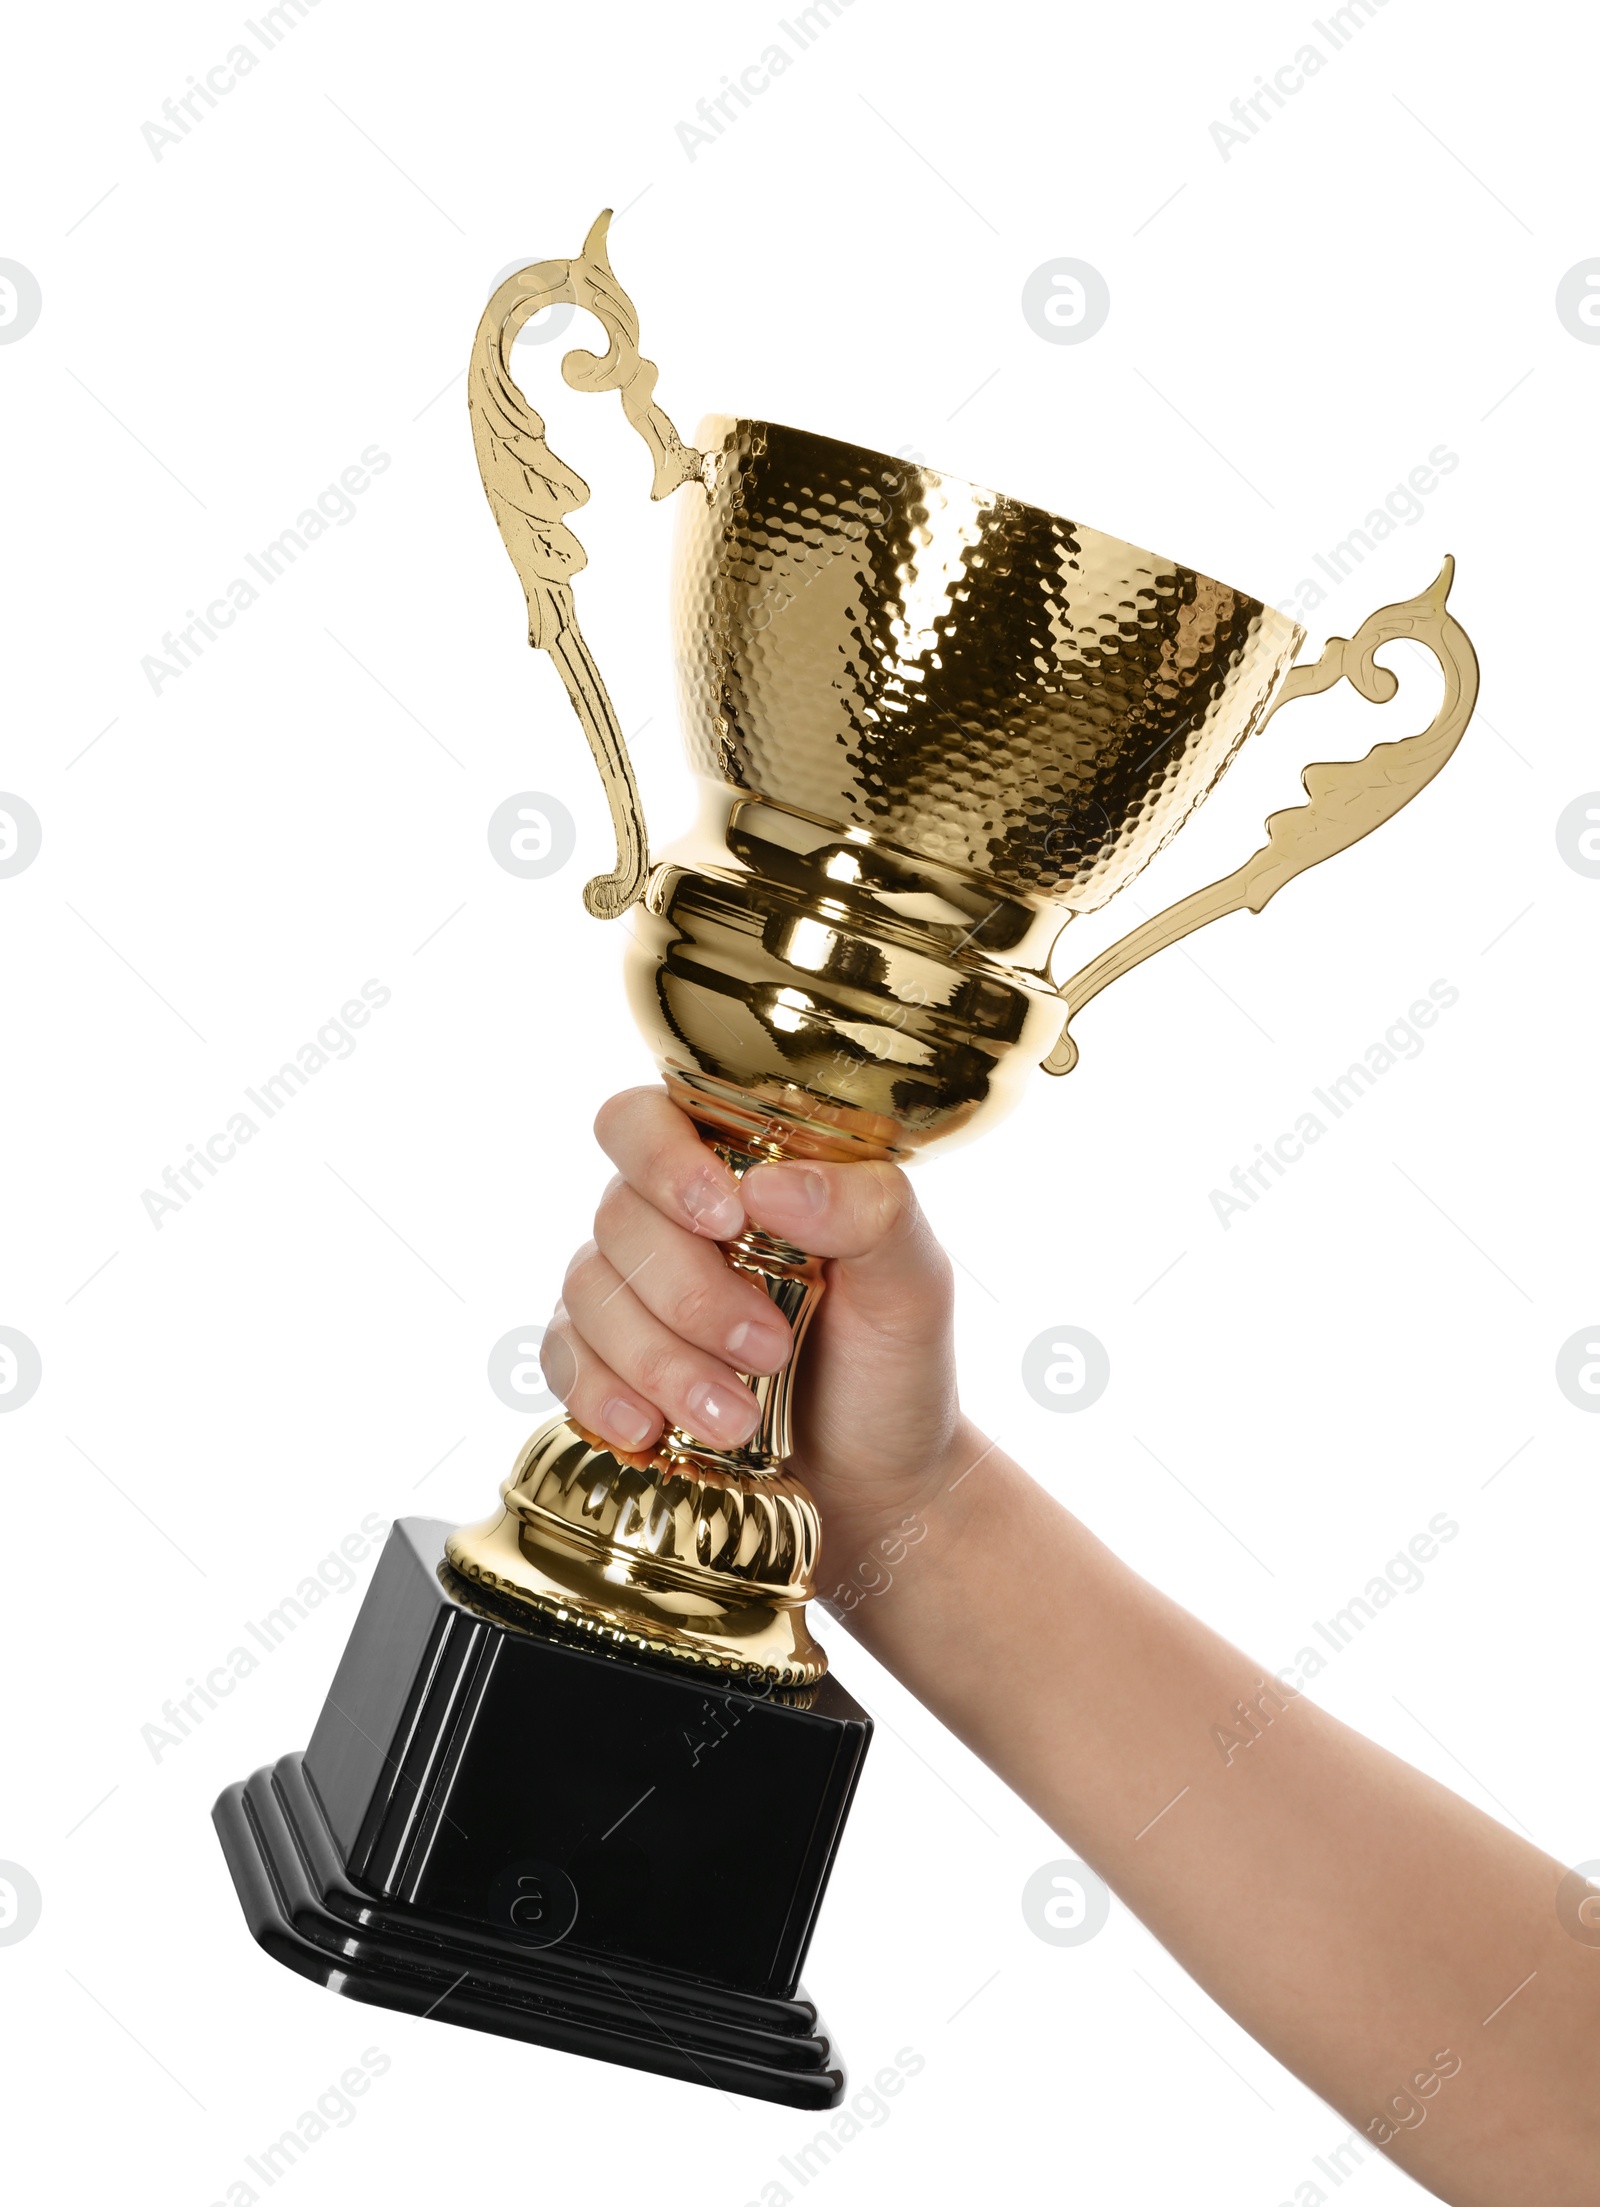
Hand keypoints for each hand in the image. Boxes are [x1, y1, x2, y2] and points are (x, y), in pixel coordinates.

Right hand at [541, 1086, 980, 1581]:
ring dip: (658, 1360)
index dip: (666, 1161)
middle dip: (689, 1294)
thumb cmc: (893, 1361)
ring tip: (735, 1419)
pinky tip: (648, 1429)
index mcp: (738, 1166)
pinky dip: (601, 1393)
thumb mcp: (912, 1281)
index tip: (726, 1219)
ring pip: (590, 1294)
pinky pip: (564, 1360)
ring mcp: (632, 1291)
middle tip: (768, 1351)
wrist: (879, 1481)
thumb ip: (867, 1211)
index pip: (648, 1120)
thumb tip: (769, 1185)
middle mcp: (669, 1218)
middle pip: (619, 1217)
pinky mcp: (608, 1363)